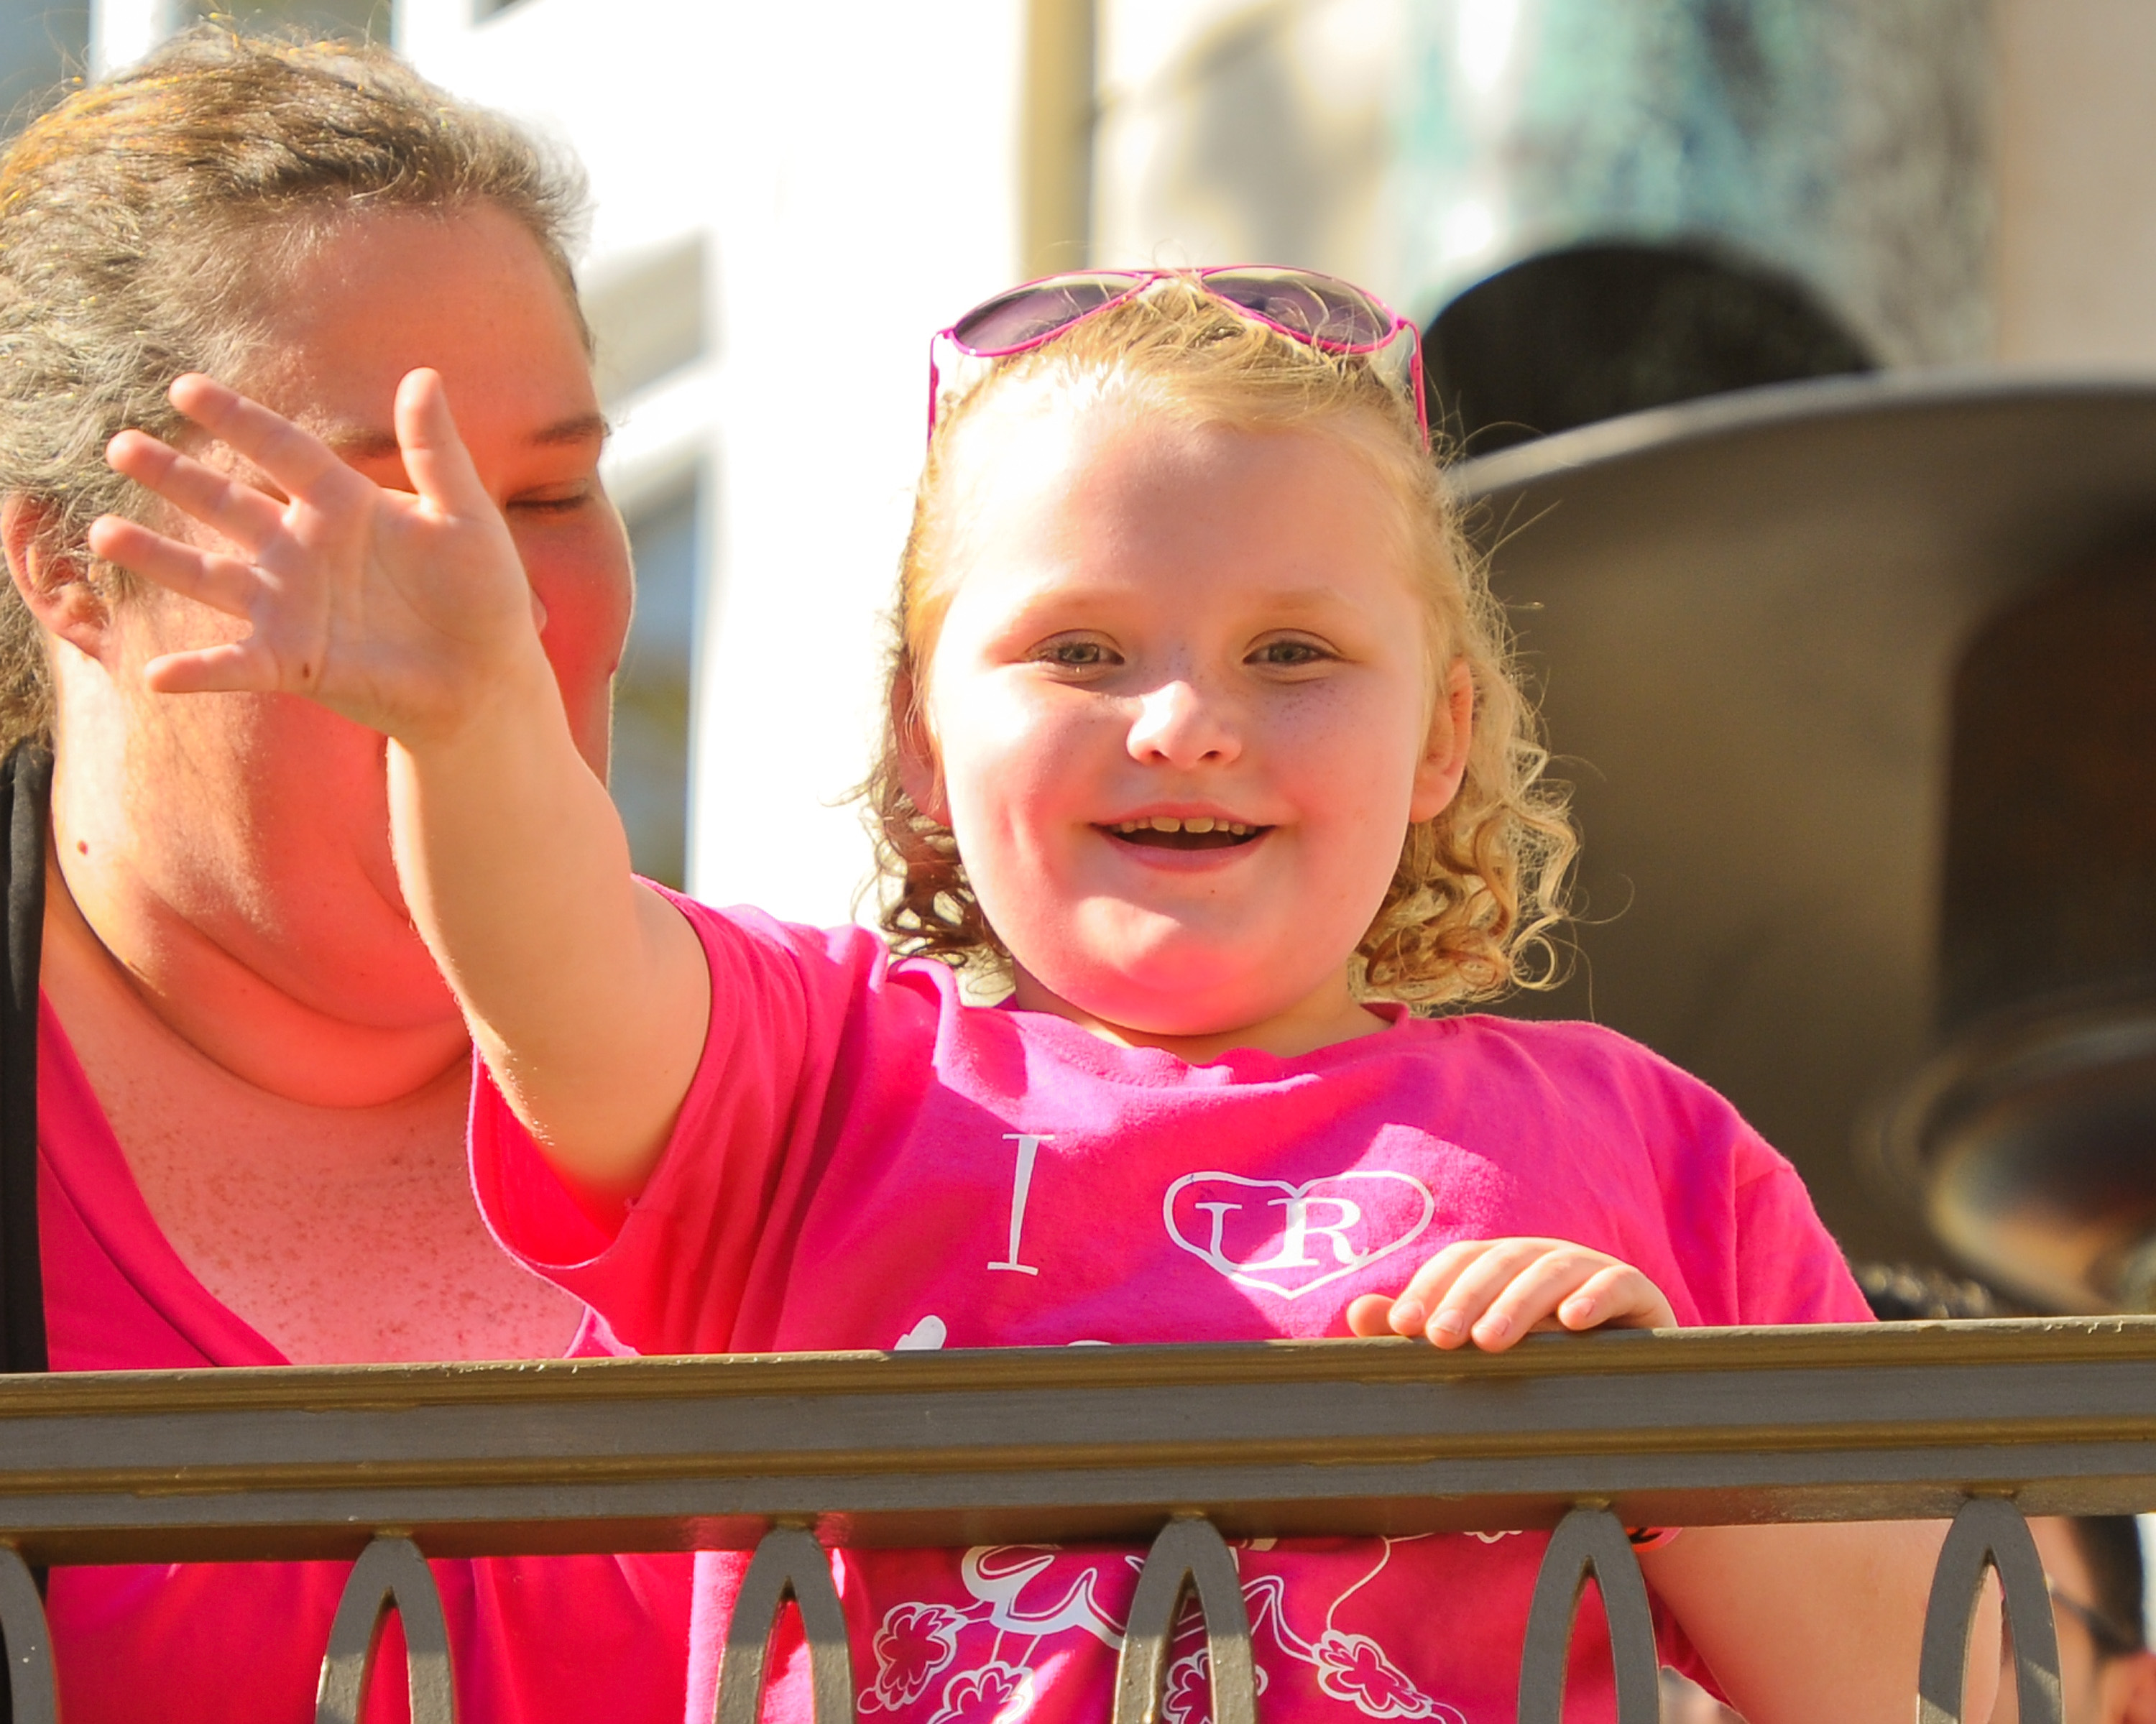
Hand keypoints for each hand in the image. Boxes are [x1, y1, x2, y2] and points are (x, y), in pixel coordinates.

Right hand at [89, 368, 544, 744]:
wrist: (489, 677)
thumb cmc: (484, 595)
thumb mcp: (466, 517)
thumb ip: (436, 453)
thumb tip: (423, 377)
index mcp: (344, 504)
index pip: (282, 450)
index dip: (237, 420)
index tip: (185, 388)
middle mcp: (304, 549)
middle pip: (226, 504)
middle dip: (175, 477)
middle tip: (121, 445)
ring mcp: (292, 606)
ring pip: (210, 577)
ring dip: (158, 558)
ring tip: (105, 533)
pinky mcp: (295, 663)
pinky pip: (236, 664)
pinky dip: (198, 671)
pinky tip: (155, 673)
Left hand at [1345, 1236, 1675, 1351]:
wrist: (1632, 1401)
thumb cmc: (1542, 1372)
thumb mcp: (1482, 1355)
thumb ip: (1425, 1332)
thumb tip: (1357, 1313)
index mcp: (1505, 1266)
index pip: (1462, 1260)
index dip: (1432, 1286)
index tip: (1403, 1326)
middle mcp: (1545, 1259)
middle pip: (1501, 1261)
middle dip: (1466, 1297)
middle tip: (1440, 1340)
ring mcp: (1595, 1271)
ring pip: (1552, 1269)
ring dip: (1519, 1302)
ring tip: (1492, 1341)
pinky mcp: (1641, 1293)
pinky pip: (1619, 1282)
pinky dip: (1596, 1297)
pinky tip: (1576, 1321)